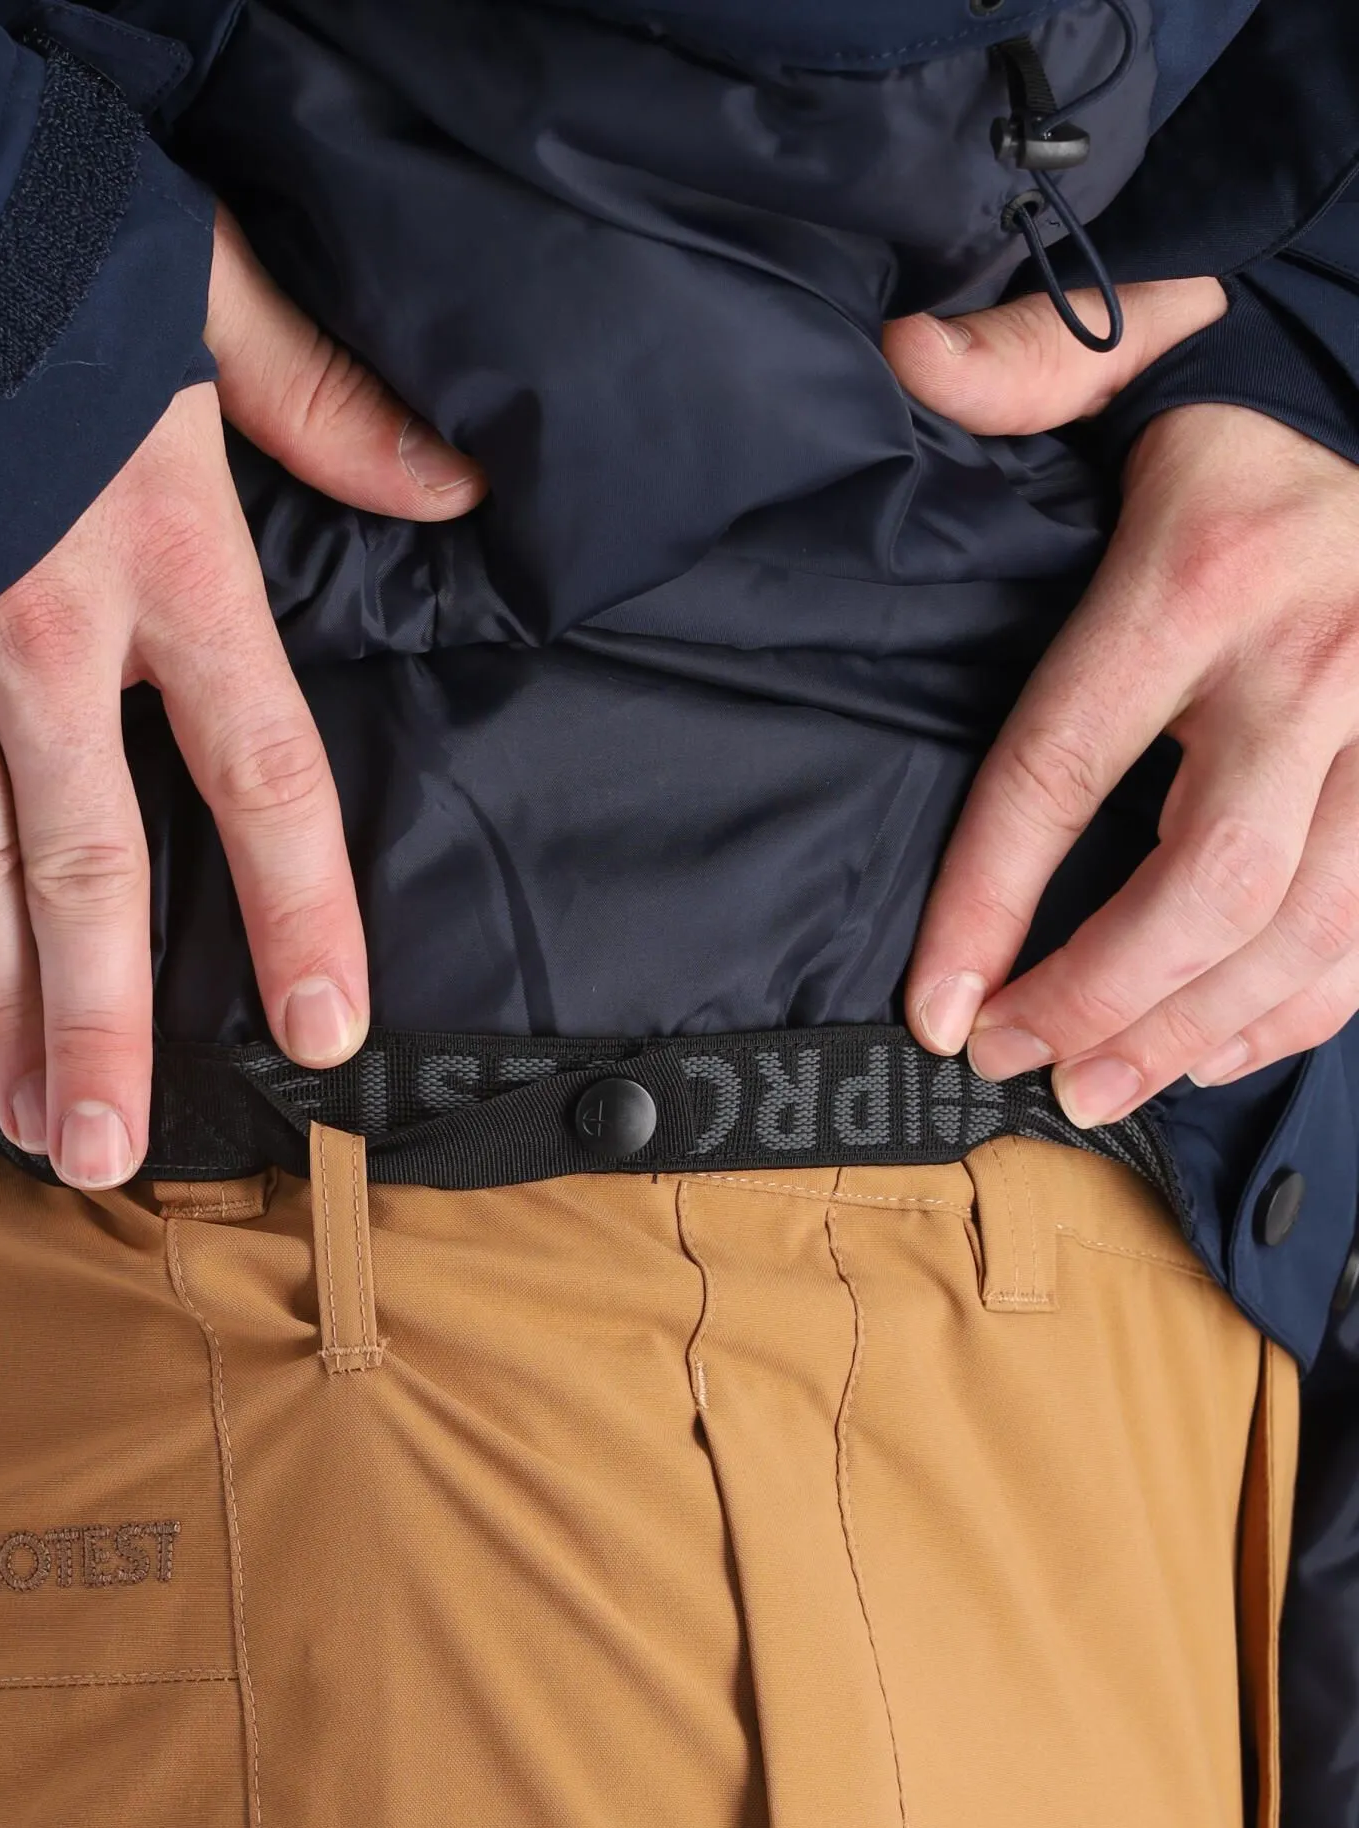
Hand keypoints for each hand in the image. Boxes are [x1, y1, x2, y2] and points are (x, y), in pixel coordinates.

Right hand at [0, 208, 483, 1187]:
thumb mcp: (197, 289)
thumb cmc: (4, 250)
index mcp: (162, 560)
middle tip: (116, 1153)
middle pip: (89, 875)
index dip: (300, 913)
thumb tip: (450, 487)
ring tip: (34, 1119)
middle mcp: (41, 641)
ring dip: (4, 1011)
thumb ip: (323, 404)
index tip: (326, 1030)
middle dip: (105, 1028)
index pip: (260, 775)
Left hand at [886, 280, 1358, 1123]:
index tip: (935, 1003)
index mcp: (1204, 576)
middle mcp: (1321, 662)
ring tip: (1093, 1084)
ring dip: (1195, 1029)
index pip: (1062, 770)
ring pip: (1308, 928)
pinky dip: (1298, 1010)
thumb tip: (898, 357)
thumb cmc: (1247, 435)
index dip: (987, 903)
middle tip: (1011, 1060)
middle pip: (1206, 881)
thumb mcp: (1135, 369)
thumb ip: (1017, 369)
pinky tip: (1212, 1049)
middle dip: (1099, 997)